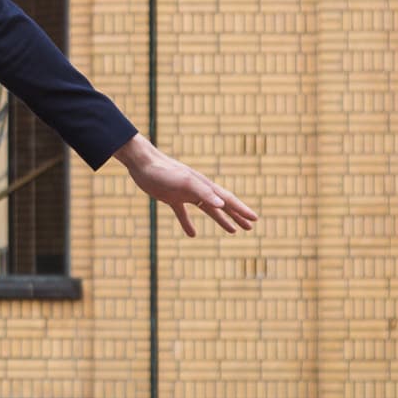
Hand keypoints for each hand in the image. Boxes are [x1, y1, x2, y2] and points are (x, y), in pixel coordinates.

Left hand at [113, 135, 258, 237]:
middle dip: (236, 216)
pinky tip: (192, 234)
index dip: (242, 210)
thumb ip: (203, 192)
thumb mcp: (184, 182)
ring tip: (233, 231)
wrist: (142, 163)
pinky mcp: (171, 198)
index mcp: (204, 186)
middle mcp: (198, 189)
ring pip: (208, 209)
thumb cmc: (163, 171)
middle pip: (222, 205)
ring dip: (221, 219)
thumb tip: (222, 204)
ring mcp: (185, 194)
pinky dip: (188, 224)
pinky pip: (183, 214)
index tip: (255, 219)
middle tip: (249, 227)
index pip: (228, 200)